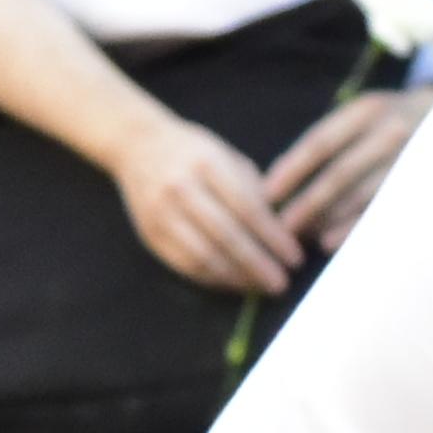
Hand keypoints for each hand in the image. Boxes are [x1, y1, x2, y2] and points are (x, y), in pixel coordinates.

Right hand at [117, 108, 304, 294]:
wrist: (137, 144)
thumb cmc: (193, 152)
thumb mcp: (228, 157)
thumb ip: (255, 190)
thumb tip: (287, 230)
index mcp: (207, 163)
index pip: (247, 207)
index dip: (273, 238)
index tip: (295, 258)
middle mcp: (181, 188)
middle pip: (226, 236)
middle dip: (258, 265)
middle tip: (282, 283)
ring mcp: (161, 213)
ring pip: (204, 256)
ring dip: (236, 278)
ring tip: (260, 287)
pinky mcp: (150, 234)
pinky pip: (185, 265)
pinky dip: (213, 279)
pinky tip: (234, 282)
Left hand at [265, 77, 431, 251]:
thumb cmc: (397, 123)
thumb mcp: (367, 115)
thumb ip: (332, 139)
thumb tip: (280, 179)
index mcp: (368, 110)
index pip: (321, 142)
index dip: (291, 169)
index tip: (267, 192)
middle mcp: (392, 131)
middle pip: (340, 173)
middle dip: (307, 202)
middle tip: (281, 226)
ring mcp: (414, 159)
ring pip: (363, 195)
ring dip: (329, 219)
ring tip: (304, 238)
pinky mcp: (429, 185)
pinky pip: (387, 211)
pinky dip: (357, 228)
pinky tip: (332, 243)